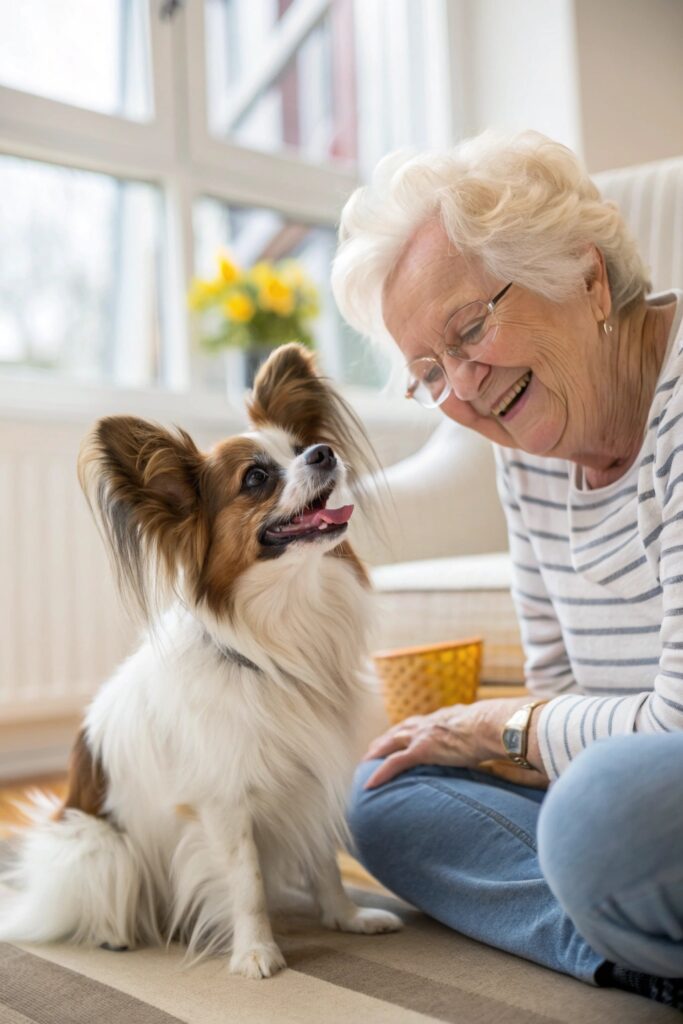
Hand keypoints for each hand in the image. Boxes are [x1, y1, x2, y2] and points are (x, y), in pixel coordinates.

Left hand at [362, 698, 548, 788]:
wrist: (499, 725)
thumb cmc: (501, 730)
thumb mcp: (491, 734)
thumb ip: (490, 742)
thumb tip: (509, 753)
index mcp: (447, 718)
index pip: (422, 723)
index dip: (408, 730)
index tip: (400, 735)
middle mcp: (431, 723)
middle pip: (400, 730)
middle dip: (385, 739)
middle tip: (372, 749)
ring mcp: (425, 734)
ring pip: (391, 743)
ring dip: (376, 753)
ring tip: (364, 763)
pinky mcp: (423, 749)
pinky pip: (395, 763)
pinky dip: (380, 773)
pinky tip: (369, 784)